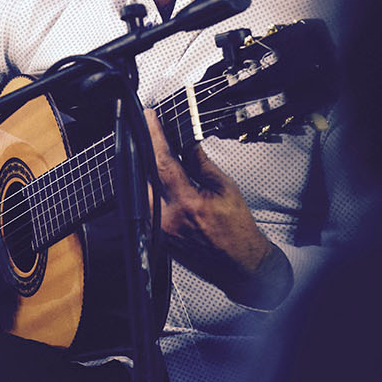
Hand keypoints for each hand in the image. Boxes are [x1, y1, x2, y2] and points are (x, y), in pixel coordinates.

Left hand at [145, 108, 292, 307]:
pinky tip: (157, 179)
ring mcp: (160, 229)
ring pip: (141, 190)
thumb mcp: (225, 188)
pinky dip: (149, 189)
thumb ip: (202, 163)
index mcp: (187, 203)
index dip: (154, 136)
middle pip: (143, 175)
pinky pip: (146, 206)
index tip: (149, 118)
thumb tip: (186, 142)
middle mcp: (168, 218)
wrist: (239, 264)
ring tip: (155, 153)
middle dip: (144, 151)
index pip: (162, 162)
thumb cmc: (237, 229)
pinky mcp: (158, 237)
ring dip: (146, 170)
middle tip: (148, 132)